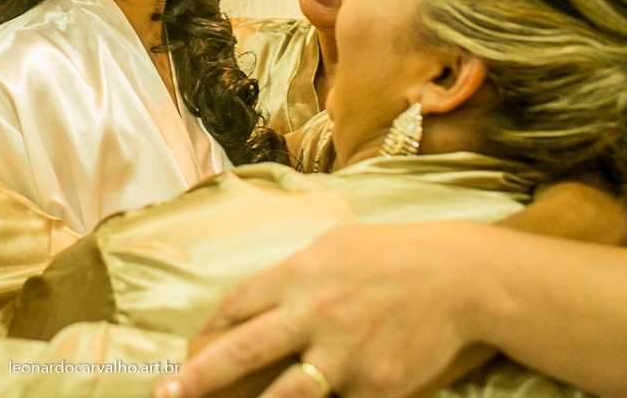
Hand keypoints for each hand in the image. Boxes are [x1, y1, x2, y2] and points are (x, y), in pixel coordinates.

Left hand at [156, 222, 489, 397]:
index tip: (191, 347)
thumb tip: (254, 301)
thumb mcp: (332, 245)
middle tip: (168, 394)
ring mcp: (344, 354)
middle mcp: (313, 313)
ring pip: (282, 396)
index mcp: (298, 274)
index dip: (209, 329)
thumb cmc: (391, 254)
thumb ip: (292, 273)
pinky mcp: (375, 387)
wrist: (458, 278)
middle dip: (198, 378)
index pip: (237, 305)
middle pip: (241, 352)